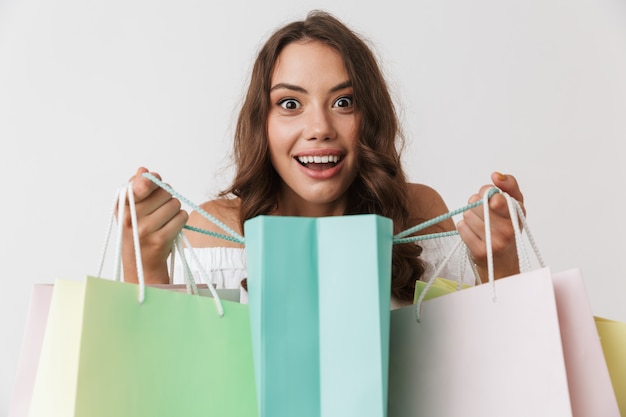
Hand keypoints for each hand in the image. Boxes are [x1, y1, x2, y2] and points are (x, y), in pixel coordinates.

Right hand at [121, 167, 188, 283]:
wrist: (141, 263)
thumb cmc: (138, 230)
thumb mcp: (131, 208)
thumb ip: (137, 186)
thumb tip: (143, 170)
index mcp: (122, 206)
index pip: (143, 183)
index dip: (154, 182)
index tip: (153, 185)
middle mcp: (131, 217)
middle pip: (165, 191)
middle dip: (166, 197)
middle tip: (159, 210)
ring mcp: (145, 230)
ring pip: (175, 204)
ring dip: (174, 210)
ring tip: (163, 220)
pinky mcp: (160, 240)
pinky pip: (181, 217)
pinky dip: (180, 220)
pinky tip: (170, 228)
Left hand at [456, 172, 524, 280]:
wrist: (502, 263)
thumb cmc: (507, 230)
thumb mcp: (515, 206)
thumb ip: (509, 186)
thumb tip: (496, 175)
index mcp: (517, 215)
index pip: (498, 197)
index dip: (489, 194)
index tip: (492, 199)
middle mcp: (508, 230)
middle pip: (477, 202)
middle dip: (476, 204)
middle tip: (484, 212)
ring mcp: (494, 242)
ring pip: (468, 214)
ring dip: (470, 216)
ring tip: (480, 224)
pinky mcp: (480, 251)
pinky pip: (461, 228)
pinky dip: (464, 228)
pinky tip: (474, 233)